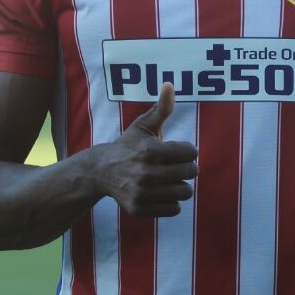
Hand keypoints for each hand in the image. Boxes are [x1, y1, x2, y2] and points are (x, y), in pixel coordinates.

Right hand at [94, 82, 197, 217]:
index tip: (177, 150)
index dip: (187, 150)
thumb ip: (161, 108)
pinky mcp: (140, 209)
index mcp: (150, 151)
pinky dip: (171, 201)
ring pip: (185, 192)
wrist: (102, 172)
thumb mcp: (143, 126)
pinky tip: (160, 192)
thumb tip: (169, 84)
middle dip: (186, 167)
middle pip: (191, 173)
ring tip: (168, 178)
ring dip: (180, 185)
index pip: (192, 152)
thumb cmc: (129, 146)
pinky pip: (174, 209)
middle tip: (173, 165)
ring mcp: (142, 193)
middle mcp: (146, 173)